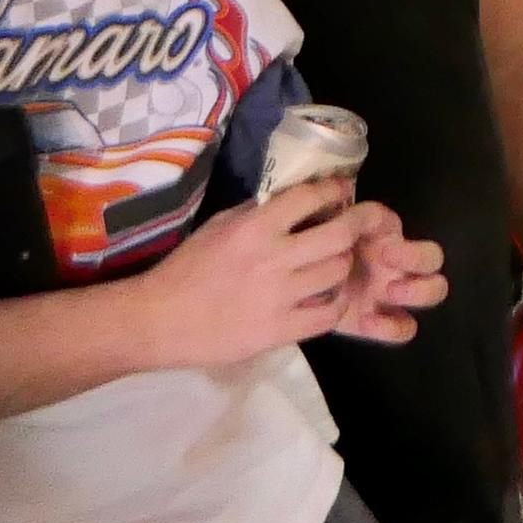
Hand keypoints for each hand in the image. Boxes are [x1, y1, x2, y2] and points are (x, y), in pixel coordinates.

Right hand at [127, 186, 386, 373]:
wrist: (161, 320)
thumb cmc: (187, 270)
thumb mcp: (219, 227)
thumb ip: (257, 213)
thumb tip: (294, 201)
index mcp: (254, 228)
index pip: (309, 198)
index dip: (334, 191)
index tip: (343, 192)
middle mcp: (273, 259)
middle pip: (338, 235)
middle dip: (358, 224)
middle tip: (361, 223)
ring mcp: (280, 297)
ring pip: (338, 272)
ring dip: (343, 264)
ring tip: (336, 263)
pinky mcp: (282, 331)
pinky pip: (329, 314)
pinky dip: (335, 302)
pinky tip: (328, 297)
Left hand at [320, 196, 448, 347]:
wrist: (291, 283)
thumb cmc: (309, 247)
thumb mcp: (321, 225)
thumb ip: (332, 213)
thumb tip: (342, 190)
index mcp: (388, 239)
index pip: (413, 237)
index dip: (409, 249)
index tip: (382, 248)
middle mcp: (398, 264)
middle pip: (434, 261)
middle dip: (417, 260)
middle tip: (388, 263)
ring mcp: (394, 294)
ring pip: (432, 291)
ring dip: (418, 291)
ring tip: (389, 292)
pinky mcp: (381, 321)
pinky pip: (404, 328)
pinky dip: (391, 326)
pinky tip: (366, 321)